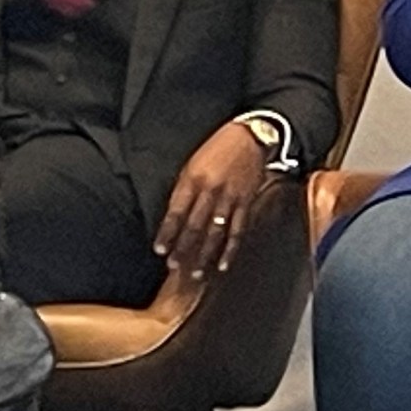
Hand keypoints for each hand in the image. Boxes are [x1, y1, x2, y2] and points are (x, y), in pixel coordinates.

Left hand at [153, 123, 271, 277]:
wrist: (250, 136)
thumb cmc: (217, 148)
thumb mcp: (193, 162)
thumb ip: (184, 188)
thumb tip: (174, 216)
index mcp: (193, 179)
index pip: (176, 212)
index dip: (167, 232)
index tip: (159, 250)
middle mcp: (210, 190)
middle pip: (194, 226)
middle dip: (183, 248)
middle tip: (174, 267)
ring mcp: (230, 198)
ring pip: (214, 233)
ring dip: (204, 255)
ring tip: (195, 274)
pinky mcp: (246, 203)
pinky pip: (237, 231)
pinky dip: (230, 249)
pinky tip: (223, 265)